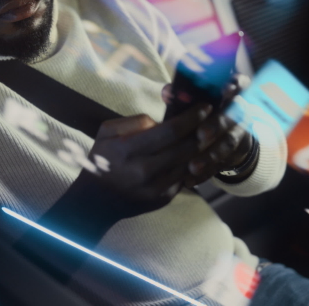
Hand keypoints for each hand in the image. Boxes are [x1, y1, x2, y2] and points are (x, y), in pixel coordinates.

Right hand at [87, 103, 211, 215]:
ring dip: (202, 148)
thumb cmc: (101, 160)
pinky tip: (196, 153)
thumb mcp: (107, 133)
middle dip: (203, 131)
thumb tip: (161, 121)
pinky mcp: (163, 199)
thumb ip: (134, 122)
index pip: (169, 131)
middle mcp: (144, 171)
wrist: (94, 202)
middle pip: (185, 148)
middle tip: (213, 118)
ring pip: (190, 163)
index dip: (191, 118)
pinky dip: (193, 164)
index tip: (204, 107)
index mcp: (128, 150)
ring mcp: (155, 189)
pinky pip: (185, 177)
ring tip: (209, 133)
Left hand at [172, 83, 254, 187]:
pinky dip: (206, 172)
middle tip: (201, 135)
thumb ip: (182, 95)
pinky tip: (190, 180)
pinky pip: (222, 164)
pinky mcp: (236, 154)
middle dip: (216, 125)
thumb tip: (167, 92)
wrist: (220, 136)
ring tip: (193, 166)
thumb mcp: (195, 101)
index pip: (241, 83)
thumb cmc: (201, 112)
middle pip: (232, 115)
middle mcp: (239, 111)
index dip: (236, 84)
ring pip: (229, 143)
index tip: (225, 89)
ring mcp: (240, 133)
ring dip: (211, 155)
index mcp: (231, 92)